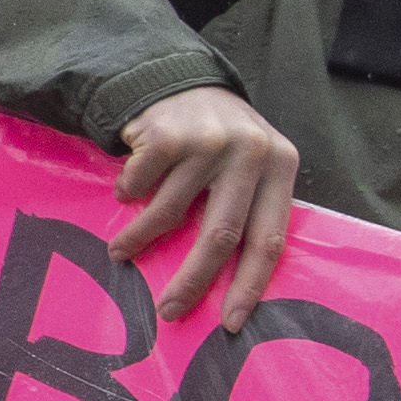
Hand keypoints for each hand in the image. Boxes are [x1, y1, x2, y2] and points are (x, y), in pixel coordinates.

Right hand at [113, 86, 301, 322]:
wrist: (178, 78)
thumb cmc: (219, 139)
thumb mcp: (253, 165)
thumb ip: (253, 207)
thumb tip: (236, 284)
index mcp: (281, 166)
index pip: (269, 238)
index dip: (249, 285)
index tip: (229, 322)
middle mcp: (250, 152)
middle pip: (222, 236)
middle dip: (192, 281)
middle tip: (169, 311)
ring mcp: (207, 142)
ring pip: (170, 213)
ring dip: (138, 240)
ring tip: (120, 252)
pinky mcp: (167, 135)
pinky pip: (139, 186)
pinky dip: (127, 195)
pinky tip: (126, 191)